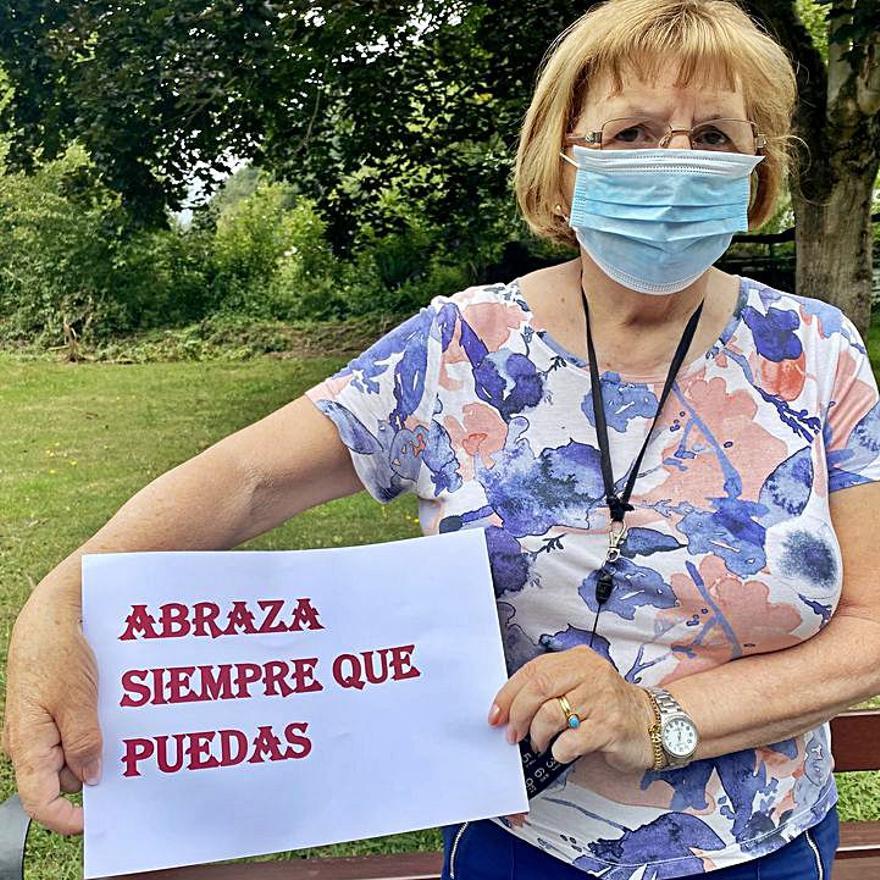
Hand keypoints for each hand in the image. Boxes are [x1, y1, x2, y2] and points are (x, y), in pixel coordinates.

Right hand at [2, 585, 101, 834]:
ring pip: (72, 753)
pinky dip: (95, 728)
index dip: (67, 819)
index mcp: (27, 745)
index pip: (40, 802)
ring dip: (98, 745)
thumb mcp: (77, 699)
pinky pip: (75, 730)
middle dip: (94, 772)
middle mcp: (29, 742)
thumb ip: (84, 742)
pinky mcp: (52, 710)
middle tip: (127, 760)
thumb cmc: (58, 651)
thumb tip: (89, 780)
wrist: (51, 614)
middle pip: (63, 779)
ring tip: (121, 725)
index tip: (97, 821)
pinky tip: (114, 713)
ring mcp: (39, 726)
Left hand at [487, 645, 655, 774]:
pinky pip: (570, 741)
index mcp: (578, 660)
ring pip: (551, 715)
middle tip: (514, 733)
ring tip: (540, 742)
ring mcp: (602, 699)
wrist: (651, 723)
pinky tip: (562, 750)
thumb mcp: (580, 685)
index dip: (509, 693)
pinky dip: (559, 750)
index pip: (533, 670)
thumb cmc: (609, 706)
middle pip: (539, 689)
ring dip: (537, 735)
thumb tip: (509, 707)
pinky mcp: (610, 727)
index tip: (496, 713)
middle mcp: (591, 674)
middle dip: (518, 714)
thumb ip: (550, 688)